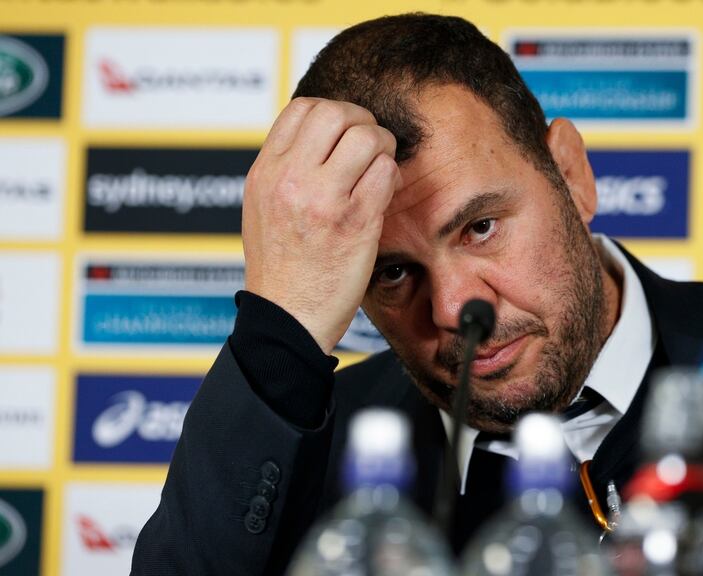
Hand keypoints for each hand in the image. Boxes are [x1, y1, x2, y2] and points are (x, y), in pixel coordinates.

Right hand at [242, 97, 401, 353]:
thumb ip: (287, 170)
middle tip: (369, 147)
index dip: (334, 113)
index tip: (344, 134)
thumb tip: (321, 139)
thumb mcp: (264, 207)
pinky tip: (384, 195)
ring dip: (382, 148)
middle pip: (336, 113)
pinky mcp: (355, 222)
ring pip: (366, 137)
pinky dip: (391, 177)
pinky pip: (385, 173)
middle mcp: (290, 180)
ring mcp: (323, 199)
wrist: (287, 319)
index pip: (302, 109)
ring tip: (378, 171)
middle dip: (362, 122)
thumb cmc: (280, 269)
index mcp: (266, 172)